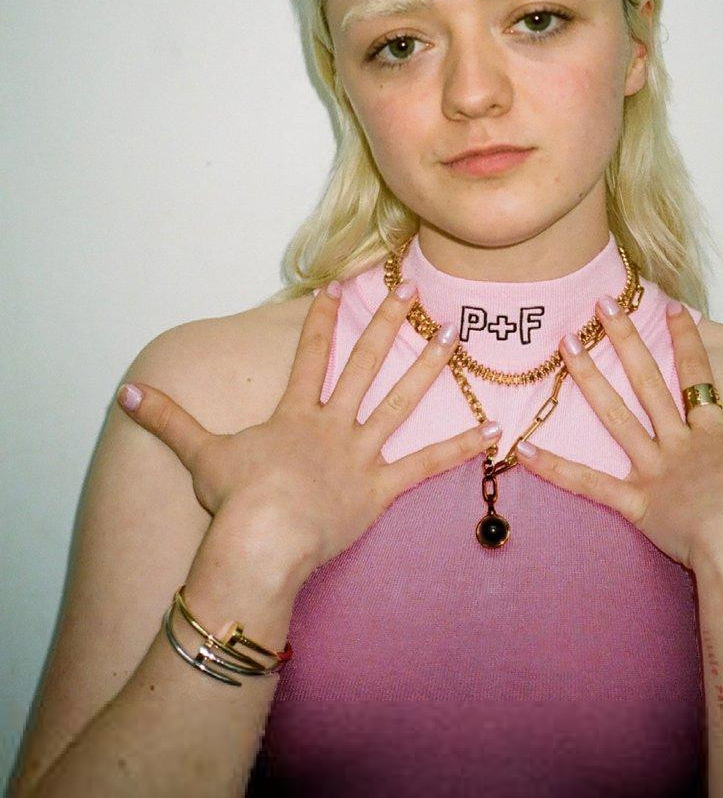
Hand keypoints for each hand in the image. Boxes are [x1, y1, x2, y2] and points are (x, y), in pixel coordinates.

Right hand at [117, 282, 495, 572]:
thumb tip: (125, 392)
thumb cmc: (235, 500)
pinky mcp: (380, 491)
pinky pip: (426, 466)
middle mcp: (333, 425)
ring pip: (401, 402)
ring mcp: (361, 455)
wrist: (264, 539)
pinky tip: (492, 432)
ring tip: (456, 334)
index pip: (309, 355)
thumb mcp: (197, 455)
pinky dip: (459, 449)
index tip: (335, 287)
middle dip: (387, 323)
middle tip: (411, 290)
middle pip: (364, 363)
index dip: (321, 319)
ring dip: (429, 366)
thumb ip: (165, 419)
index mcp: (295, 414)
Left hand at [515, 298, 722, 568]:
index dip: (687, 343)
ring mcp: (653, 472)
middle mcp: (678, 445)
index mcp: (714, 434)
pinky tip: (521, 450)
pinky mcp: (636, 505)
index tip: (672, 309)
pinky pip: (589, 485)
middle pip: (647, 383)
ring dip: (587, 381)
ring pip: (615, 418)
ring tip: (561, 348)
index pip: (699, 377)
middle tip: (599, 306)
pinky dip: (555, 469)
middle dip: (623, 342)